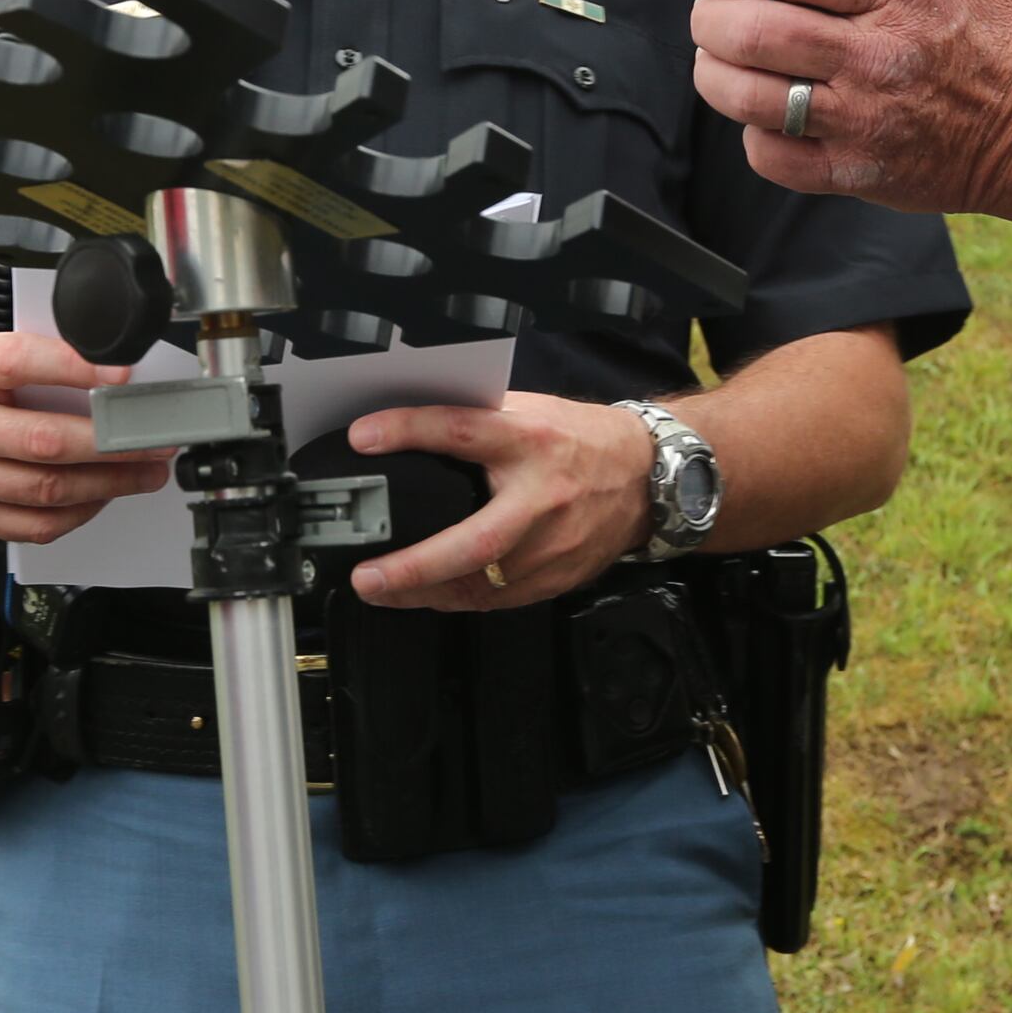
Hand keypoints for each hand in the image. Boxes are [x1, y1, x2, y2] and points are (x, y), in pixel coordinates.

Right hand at [0, 328, 170, 541]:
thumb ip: (38, 359)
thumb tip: (111, 376)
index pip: (18, 363)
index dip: (74, 368)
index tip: (123, 377)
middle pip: (44, 441)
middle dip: (114, 443)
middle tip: (155, 439)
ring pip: (47, 490)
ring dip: (109, 483)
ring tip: (145, 471)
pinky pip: (36, 526)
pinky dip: (80, 512)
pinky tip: (102, 495)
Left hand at [344, 394, 653, 612]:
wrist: (646, 478)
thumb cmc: (582, 441)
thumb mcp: (531, 413)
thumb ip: (480, 422)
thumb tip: (413, 428)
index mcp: (531, 441)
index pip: (463, 432)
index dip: (411, 431)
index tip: (364, 437)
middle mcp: (542, 498)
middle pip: (475, 539)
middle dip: (415, 565)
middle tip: (367, 576)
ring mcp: (552, 546)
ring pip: (482, 584)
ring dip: (423, 592)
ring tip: (380, 590)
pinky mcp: (557, 577)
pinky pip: (497, 598)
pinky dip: (456, 599)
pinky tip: (426, 596)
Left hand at [686, 0, 1011, 212]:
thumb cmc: (996, 33)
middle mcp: (877, 55)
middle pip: (757, 31)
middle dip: (712, 18)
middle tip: (709, 11)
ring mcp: (864, 118)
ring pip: (751, 95)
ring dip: (715, 72)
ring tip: (716, 57)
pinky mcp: (857, 170)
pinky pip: (773, 155)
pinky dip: (751, 132)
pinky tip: (760, 112)